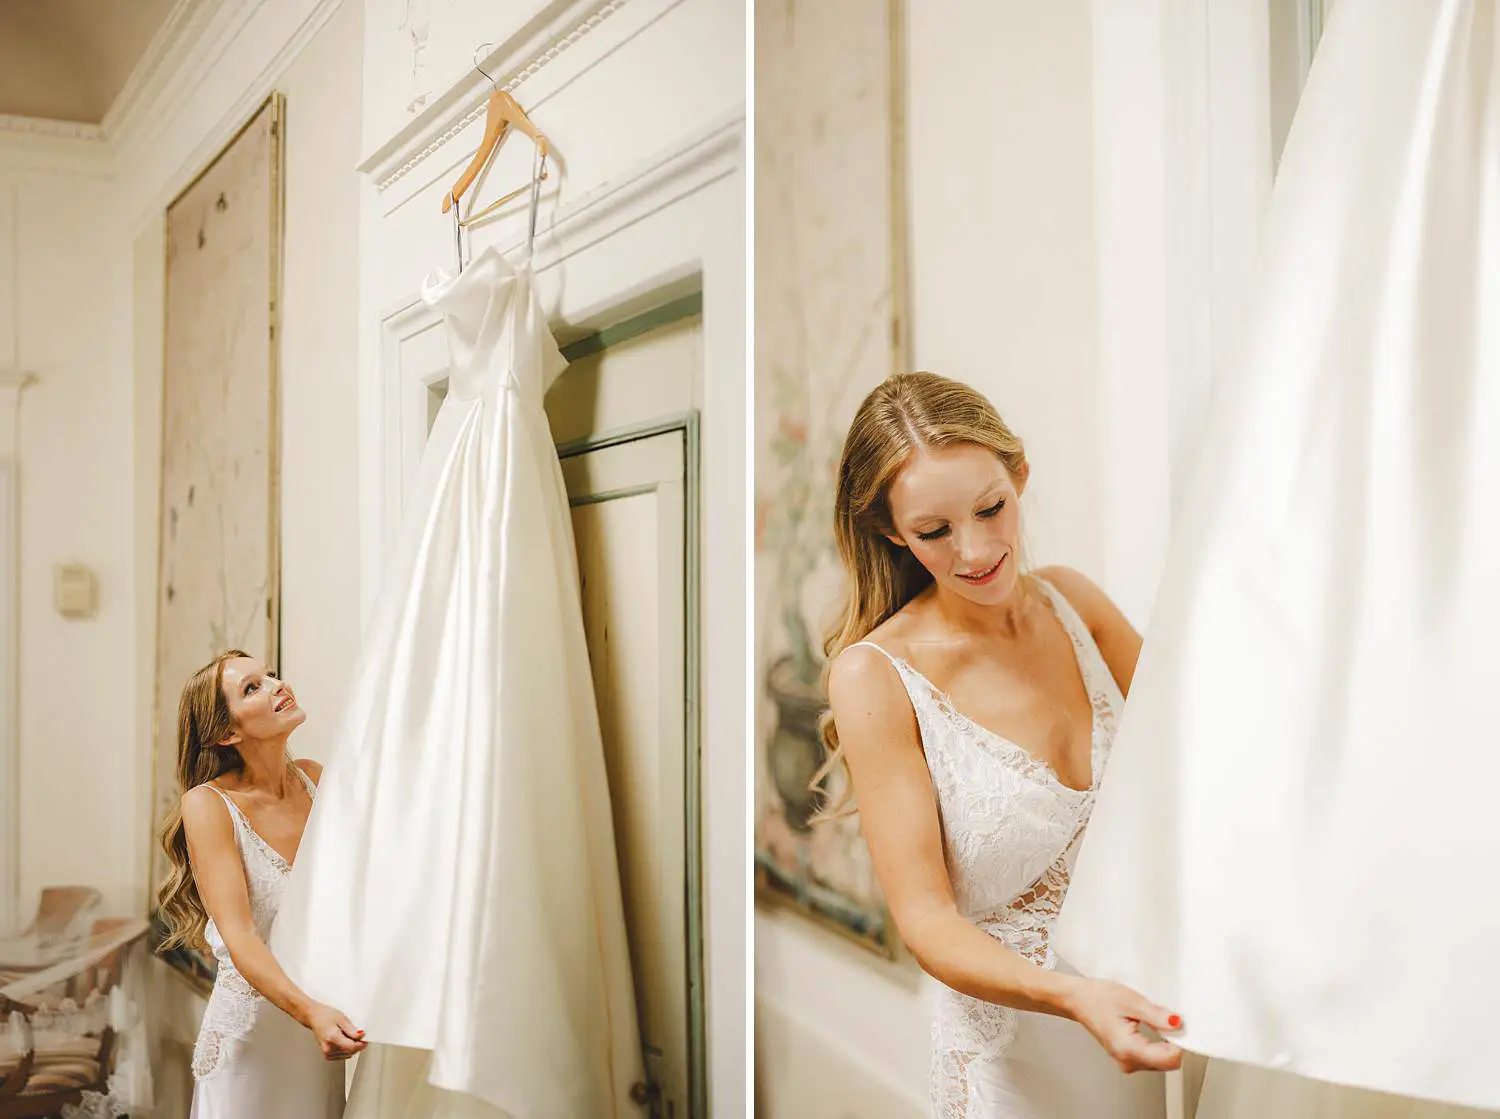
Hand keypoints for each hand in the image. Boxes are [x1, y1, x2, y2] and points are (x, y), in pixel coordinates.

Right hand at [305, 1003, 366, 1060]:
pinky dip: (346, 1050)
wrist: (314, 1017)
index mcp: (332, 1038)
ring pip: (348, 1054)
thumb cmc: (326, 1016)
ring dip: (352, 1047)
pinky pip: (342, 1056)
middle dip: (357, 1044)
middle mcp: (328, 1048)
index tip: (366, 1038)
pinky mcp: (327, 1055)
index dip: (361, 1043)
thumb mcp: (342, 1018)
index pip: (352, 1047)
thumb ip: (351, 1029)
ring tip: (347, 1035)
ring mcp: (327, 1053)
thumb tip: (361, 1036)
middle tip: (357, 1034)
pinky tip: (343, 1041)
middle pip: (351, 1051)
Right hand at [1065, 978, 1183, 1073]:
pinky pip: (1151, 1059)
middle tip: (1161, 1019)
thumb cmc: (1097, 998)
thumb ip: (1157, 1015)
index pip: (1170, 1060)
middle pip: (1167, 1063)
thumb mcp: (1132, 1000)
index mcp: (1128, 1048)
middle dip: (1171, 1042)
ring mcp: (1126, 1063)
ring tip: (1149, 1022)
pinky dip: (1155, 1045)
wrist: (1078, 1000)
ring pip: (1161, 1062)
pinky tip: (1146, 1030)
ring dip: (1163, 1043)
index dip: (1179, 1042)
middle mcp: (1127, 1061)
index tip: (1176, 1026)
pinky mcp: (1126, 1060)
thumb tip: (1178, 1024)